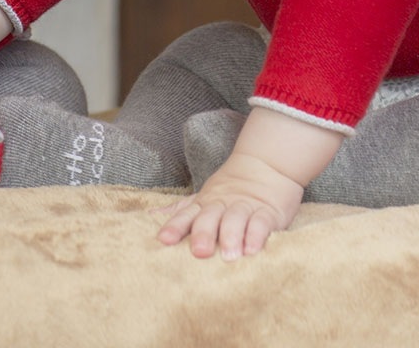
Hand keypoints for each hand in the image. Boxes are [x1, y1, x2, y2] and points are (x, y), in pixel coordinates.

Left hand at [158, 151, 304, 259]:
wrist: (266, 165)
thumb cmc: (230, 190)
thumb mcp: (204, 197)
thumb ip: (181, 210)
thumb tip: (151, 216)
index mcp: (205, 203)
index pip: (187, 214)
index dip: (175, 226)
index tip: (164, 240)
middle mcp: (222, 204)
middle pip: (210, 216)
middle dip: (204, 233)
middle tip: (200, 251)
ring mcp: (245, 206)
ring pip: (235, 219)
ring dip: (231, 236)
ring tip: (229, 254)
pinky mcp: (268, 212)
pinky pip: (261, 222)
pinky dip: (257, 235)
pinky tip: (253, 249)